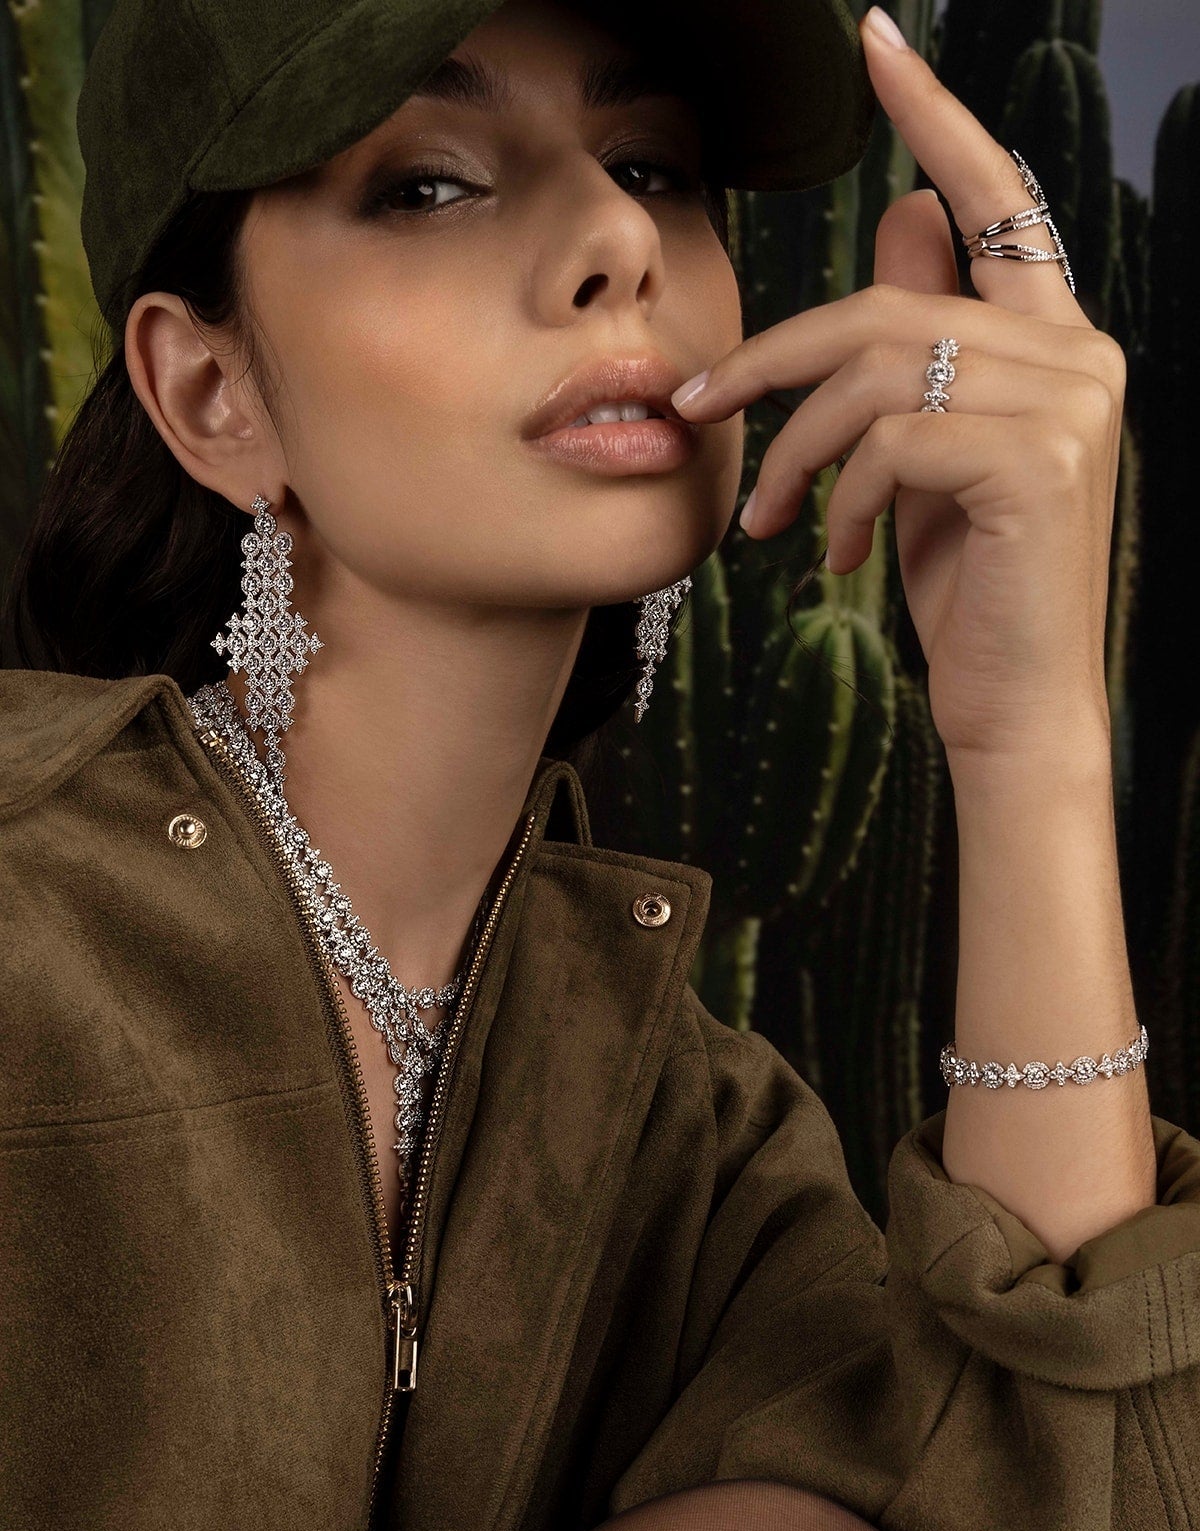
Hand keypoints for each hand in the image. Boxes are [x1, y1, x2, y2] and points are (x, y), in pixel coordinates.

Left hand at [669, 7, 1124, 768]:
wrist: (1017, 707)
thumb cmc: (968, 587)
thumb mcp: (924, 457)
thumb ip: (916, 346)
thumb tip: (898, 218)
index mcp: (1055, 340)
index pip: (995, 201)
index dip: (935, 118)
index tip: (875, 46)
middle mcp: (1078, 352)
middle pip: (889, 303)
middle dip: (773, 356)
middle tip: (693, 404)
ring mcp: (1067, 403)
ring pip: (879, 371)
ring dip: (794, 448)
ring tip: (768, 523)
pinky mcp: (1037, 461)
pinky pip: (892, 440)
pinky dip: (839, 495)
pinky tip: (835, 554)